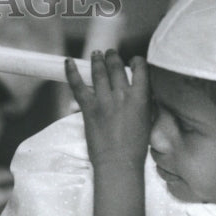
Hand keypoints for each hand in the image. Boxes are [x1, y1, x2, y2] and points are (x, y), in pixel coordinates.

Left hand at [66, 50, 150, 170]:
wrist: (118, 162)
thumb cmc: (135, 147)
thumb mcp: (147, 120)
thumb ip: (144, 103)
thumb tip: (141, 92)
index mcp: (141, 98)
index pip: (140, 69)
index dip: (136, 62)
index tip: (133, 61)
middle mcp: (122, 95)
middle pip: (117, 67)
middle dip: (113, 57)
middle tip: (110, 53)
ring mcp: (104, 101)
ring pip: (99, 72)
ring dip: (97, 61)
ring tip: (97, 54)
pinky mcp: (88, 108)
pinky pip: (78, 85)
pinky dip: (72, 72)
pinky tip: (68, 62)